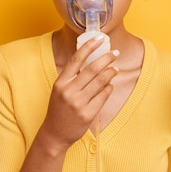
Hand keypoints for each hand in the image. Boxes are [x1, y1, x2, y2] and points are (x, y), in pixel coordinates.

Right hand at [40, 35, 118, 149]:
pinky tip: (110, 85)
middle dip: (106, 58)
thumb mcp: (60, 90)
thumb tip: (92, 61)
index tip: (99, 37)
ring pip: (100, 82)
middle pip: (92, 69)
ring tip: (115, 69)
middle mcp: (69, 91)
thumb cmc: (59, 109)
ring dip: (111, 72)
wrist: (55, 134)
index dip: (89, 47)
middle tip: (115, 53)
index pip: (76, 59)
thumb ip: (72, 77)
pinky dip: (109, 88)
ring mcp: (78, 103)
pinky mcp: (88, 114)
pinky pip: (103, 96)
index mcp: (61, 83)